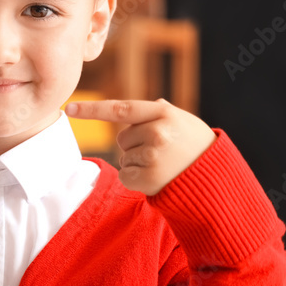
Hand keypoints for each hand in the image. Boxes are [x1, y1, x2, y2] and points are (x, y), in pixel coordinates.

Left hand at [65, 98, 215, 195]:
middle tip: (162, 153)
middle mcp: (157, 132)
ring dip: (138, 163)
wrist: (216, 181)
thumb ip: (163, 113)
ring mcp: (152, 156)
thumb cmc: (197, 148)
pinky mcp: (148, 178)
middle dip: (135, 145)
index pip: (120, 108)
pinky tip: (157, 178)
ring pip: (124, 158)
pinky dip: (136, 179)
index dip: (92, 109)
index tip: (69, 108)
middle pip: (122, 138)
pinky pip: (125, 175)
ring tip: (164, 166)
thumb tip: (152, 103)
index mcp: (164, 113)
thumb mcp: (185, 122)